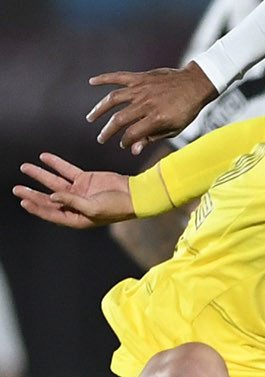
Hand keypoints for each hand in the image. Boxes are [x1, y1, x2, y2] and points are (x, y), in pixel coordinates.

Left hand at [13, 154, 133, 227]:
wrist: (135, 194)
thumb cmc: (117, 207)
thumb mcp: (93, 208)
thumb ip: (72, 201)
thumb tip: (52, 196)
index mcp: (76, 218)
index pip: (52, 213)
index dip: (37, 207)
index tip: (24, 200)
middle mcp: (75, 206)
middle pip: (49, 199)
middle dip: (32, 193)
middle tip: (17, 188)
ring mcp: (79, 192)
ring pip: (55, 182)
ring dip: (40, 175)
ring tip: (25, 168)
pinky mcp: (85, 179)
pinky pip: (66, 170)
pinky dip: (56, 164)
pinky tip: (44, 158)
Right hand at [86, 63, 216, 153]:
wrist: (196, 84)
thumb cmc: (186, 110)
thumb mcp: (174, 129)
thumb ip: (152, 139)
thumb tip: (134, 150)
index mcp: (155, 119)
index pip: (131, 134)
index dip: (125, 142)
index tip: (123, 144)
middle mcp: (146, 103)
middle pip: (119, 119)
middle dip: (107, 131)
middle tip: (101, 138)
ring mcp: (142, 89)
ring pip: (113, 99)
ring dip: (99, 109)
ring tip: (91, 118)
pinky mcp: (141, 77)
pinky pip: (119, 77)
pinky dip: (104, 78)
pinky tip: (92, 81)